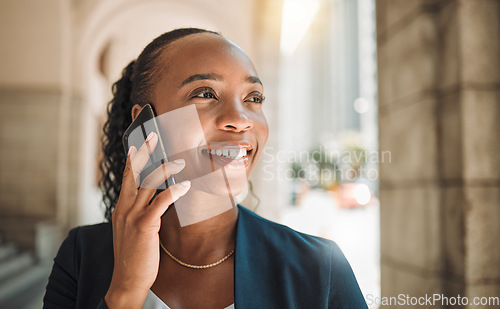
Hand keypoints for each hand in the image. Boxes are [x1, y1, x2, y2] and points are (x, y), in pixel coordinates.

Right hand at [105, 132, 189, 307]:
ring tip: (179, 162)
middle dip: (144, 152)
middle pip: (133, 173)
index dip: (132, 158)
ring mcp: (132, 216)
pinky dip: (173, 191)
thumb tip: (158, 199)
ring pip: (147, 183)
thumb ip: (142, 213)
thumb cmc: (135, 256)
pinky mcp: (144, 226)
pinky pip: (159, 202)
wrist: (127, 281)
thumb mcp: (134, 230)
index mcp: (121, 208)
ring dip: (165, 169)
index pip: (126, 177)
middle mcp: (124, 208)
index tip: (138, 143)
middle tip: (153, 136)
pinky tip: (185, 186)